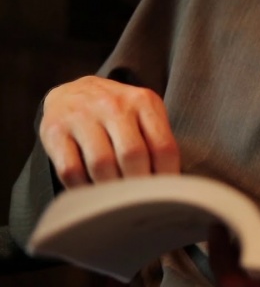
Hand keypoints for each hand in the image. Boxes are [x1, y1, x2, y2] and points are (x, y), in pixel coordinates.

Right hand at [39, 75, 179, 186]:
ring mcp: (81, 116)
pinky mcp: (54, 130)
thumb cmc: (118, 112)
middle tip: (140, 202)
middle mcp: (113, 105)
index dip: (167, 177)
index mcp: (143, 101)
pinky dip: (83, 188)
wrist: (74, 91)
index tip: (165, 195)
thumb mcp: (144, 114)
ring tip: (117, 200)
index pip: (163, 147)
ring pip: (101, 164)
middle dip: (139, 185)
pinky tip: (91, 192)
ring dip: (111, 189)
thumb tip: (170, 185)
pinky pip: (71, 170)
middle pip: (133, 155)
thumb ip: (158, 141)